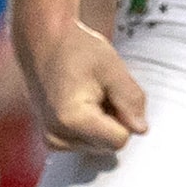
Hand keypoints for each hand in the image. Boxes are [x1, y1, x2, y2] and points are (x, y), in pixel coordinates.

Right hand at [18, 19, 147, 153]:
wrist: (44, 41)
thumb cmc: (75, 48)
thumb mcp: (112, 67)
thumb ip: (131, 100)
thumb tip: (141, 129)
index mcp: (72, 120)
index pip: (119, 141)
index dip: (124, 117)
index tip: (112, 94)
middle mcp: (57, 136)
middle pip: (108, 145)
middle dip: (112, 119)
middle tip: (100, 90)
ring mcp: (52, 140)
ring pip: (98, 145)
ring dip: (101, 122)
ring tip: (88, 93)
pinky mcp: (52, 139)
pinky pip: (85, 141)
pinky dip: (89, 124)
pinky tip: (81, 102)